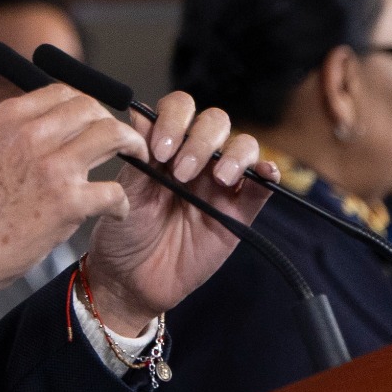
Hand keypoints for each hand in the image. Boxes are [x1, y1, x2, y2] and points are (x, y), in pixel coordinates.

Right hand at [0, 85, 141, 300]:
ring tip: (136, 163)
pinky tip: (116, 211)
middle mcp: (30, 134)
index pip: (64, 91)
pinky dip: (122, 202)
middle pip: (92, 109)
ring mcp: (50, 166)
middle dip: (113, 123)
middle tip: (123, 143)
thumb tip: (50, 128)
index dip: (89, 105)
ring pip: (113, 136)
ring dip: (132, 148)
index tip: (97, 122)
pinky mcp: (66, 203)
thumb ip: (15, 136)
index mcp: (8, 118)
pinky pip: (114, 190)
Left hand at [82, 90, 267, 334]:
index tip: (159, 150)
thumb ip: (137, 156)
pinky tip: (262, 173)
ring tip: (216, 179)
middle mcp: (196, 158)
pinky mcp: (239, 211)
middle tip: (181, 171)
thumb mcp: (125, 193)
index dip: (174, 120)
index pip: (180, 110)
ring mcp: (220, 184)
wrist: (131, 280)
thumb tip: (138, 115)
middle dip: (200, 140)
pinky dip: (267, 173)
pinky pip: (261, 186)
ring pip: (243, 146)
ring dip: (234, 155)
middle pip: (215, 122)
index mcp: (166, 147)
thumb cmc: (123, 234)